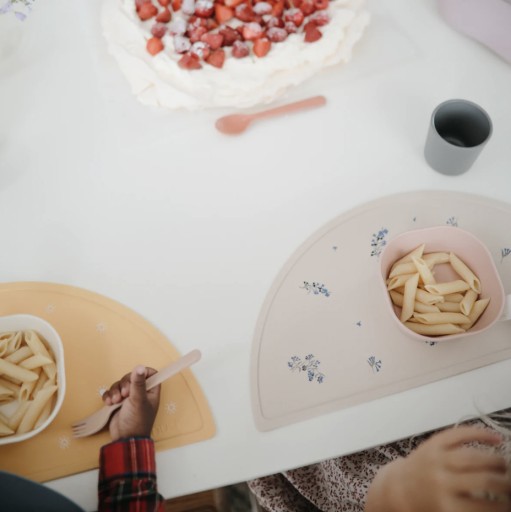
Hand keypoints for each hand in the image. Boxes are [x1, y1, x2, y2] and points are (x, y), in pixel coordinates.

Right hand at [102, 365, 160, 440]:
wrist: (125, 439)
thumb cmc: (137, 421)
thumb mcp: (138, 400)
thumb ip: (138, 383)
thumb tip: (139, 367)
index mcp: (151, 391)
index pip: (150, 373)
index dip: (142, 372)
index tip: (135, 376)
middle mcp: (141, 392)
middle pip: (132, 377)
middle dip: (124, 384)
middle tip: (125, 394)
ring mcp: (129, 398)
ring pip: (120, 384)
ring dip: (115, 391)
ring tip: (116, 401)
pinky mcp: (117, 403)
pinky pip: (111, 392)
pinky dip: (109, 396)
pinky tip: (109, 404)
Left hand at [365, 426, 510, 511]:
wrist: (400, 487)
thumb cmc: (427, 503)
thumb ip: (472, 508)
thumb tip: (501, 505)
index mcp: (445, 505)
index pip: (484, 507)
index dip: (503, 506)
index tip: (510, 504)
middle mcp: (441, 480)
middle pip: (482, 479)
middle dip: (503, 482)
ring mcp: (436, 459)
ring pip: (473, 456)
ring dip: (495, 461)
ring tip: (505, 466)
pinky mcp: (433, 443)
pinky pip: (458, 434)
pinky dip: (478, 433)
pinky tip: (495, 437)